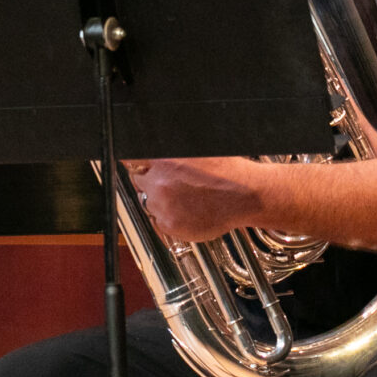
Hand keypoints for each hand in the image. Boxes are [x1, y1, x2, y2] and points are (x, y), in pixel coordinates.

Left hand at [125, 156, 261, 241]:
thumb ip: (167, 153)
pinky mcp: (170, 225)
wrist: (244, 195)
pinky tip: (186, 210)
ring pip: (148, 203)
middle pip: (138, 182)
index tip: (139, 168)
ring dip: (159, 201)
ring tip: (184, 198)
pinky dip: (168, 218)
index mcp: (163, 160)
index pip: (131, 161)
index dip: (137, 165)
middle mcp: (159, 182)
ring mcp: (163, 205)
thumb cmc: (225, 171)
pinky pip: (158, 221)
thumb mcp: (194, 150)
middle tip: (170, 184)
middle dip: (151, 182)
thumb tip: (150, 155)